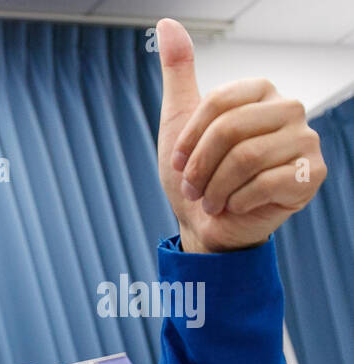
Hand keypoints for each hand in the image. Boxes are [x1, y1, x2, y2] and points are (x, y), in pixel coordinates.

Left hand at [156, 18, 325, 252]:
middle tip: (193, 188)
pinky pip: (266, 183)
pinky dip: (238, 202)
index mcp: (261, 92)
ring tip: (212, 199)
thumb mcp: (179, 120)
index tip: (180, 162)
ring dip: (216, 188)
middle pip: (231, 129)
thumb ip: (179, 72)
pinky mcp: (312, 174)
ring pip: (247, 158)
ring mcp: (305, 141)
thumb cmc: (196, 176)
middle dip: (200, 167)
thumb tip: (166, 24)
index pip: (219, 102)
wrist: (206, 226)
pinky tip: (237, 206)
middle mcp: (289, 110)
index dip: (191, 138)